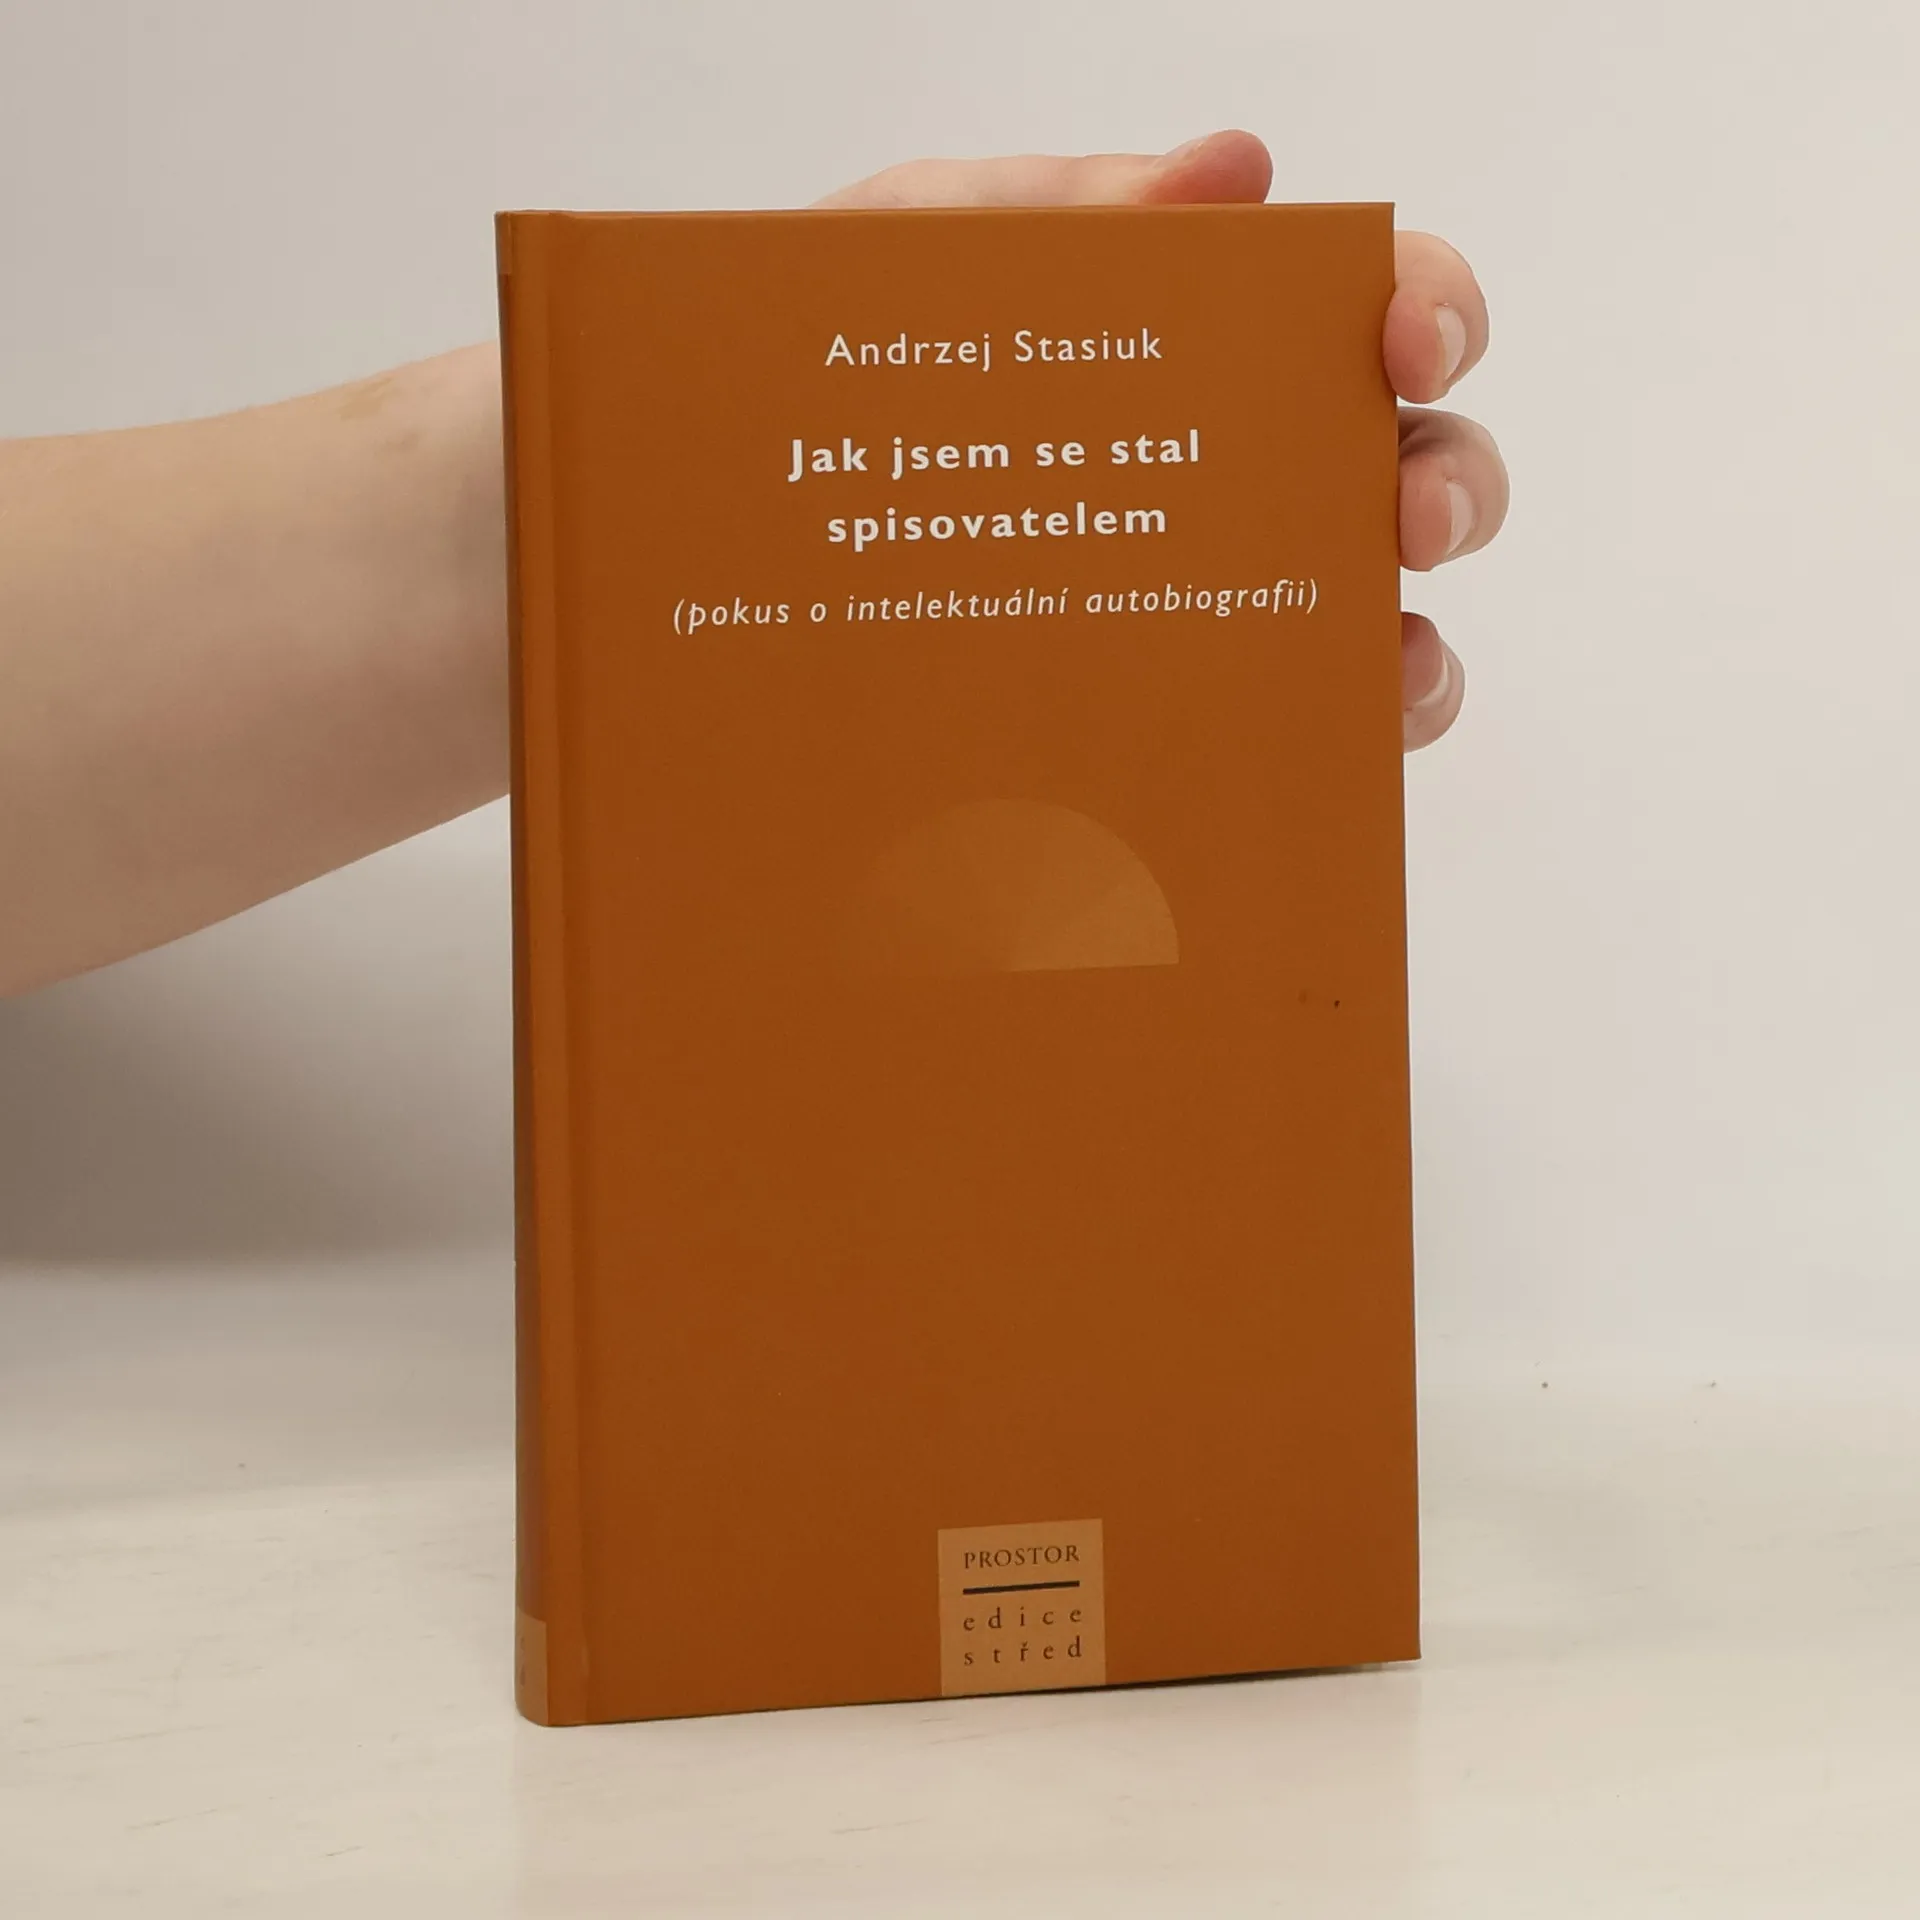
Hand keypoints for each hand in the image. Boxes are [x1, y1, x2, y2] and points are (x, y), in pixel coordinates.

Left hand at [816, 131, 1501, 752]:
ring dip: (1413, 639)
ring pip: (1378, 620)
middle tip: (1404, 519)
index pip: (1355, 310)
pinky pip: (1292, 739)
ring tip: (1382, 660)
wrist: (685, 537)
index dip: (1425, 310)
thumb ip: (1059, 211)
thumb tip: (1240, 170)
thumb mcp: (906, 259)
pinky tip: (1316, 745)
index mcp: (1188, 342)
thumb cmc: (800, 382)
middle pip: (1403, 467)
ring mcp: (1203, 606)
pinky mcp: (1163, 721)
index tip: (1406, 344)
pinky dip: (1342, 744)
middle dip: (1444, 484)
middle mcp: (1224, 474)